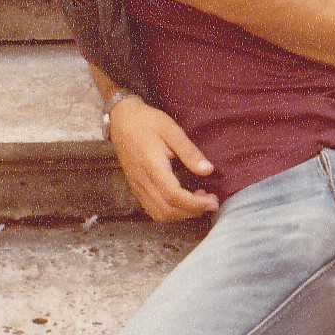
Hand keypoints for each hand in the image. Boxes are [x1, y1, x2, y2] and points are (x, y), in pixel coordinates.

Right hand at [108, 95, 218, 221]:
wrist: (121, 121)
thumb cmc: (147, 122)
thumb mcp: (172, 130)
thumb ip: (189, 152)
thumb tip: (208, 170)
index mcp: (152, 166)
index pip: (174, 196)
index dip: (195, 204)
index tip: (213, 202)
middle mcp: (142, 181)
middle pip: (167, 211)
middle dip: (192, 212)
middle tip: (210, 201)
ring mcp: (137, 187)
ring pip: (159, 214)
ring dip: (181, 214)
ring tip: (198, 200)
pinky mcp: (136, 188)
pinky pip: (152, 209)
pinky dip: (170, 212)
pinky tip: (182, 200)